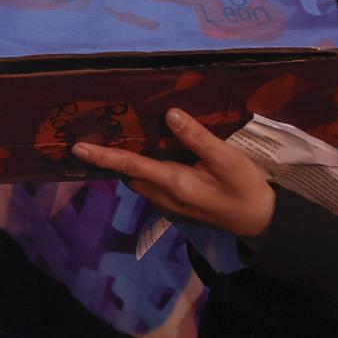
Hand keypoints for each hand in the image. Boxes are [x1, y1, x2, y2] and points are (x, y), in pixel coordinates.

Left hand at [71, 108, 276, 239]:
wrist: (260, 221)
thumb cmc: (245, 189)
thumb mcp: (226, 160)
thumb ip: (197, 138)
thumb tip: (170, 115)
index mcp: (174, 184)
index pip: (129, 165)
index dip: (103, 156)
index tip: (77, 148)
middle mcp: (164, 197)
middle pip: (129, 173)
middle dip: (113, 156)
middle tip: (103, 130)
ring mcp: (169, 205)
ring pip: (140, 180)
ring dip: (130, 163)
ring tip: (126, 136)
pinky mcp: (177, 207)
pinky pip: (152, 185)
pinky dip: (145, 170)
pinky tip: (155, 152)